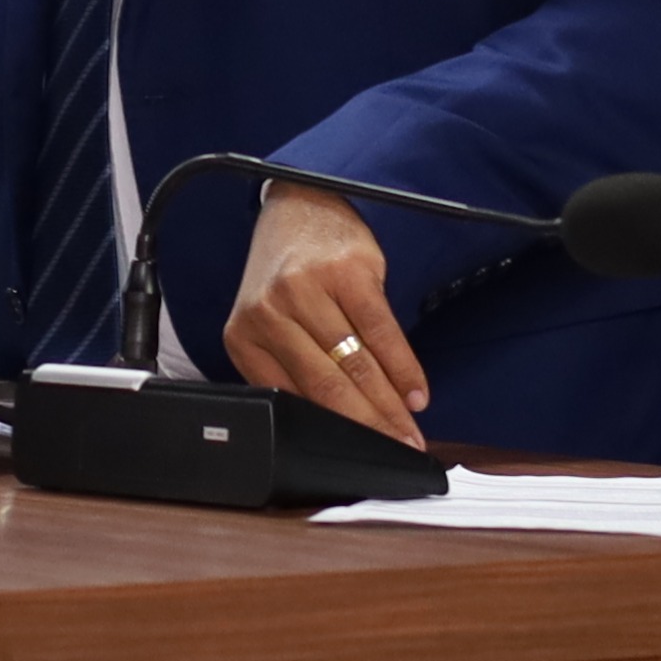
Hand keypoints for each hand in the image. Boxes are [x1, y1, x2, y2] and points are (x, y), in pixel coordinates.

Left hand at [218, 186, 428, 446]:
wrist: (303, 203)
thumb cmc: (288, 274)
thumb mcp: (270, 321)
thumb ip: (289, 367)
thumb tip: (337, 427)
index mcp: (243, 336)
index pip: (291, 398)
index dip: (331, 434)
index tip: (359, 458)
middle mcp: (270, 311)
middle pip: (327, 387)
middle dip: (368, 428)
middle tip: (398, 453)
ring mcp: (308, 289)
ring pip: (356, 365)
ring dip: (390, 406)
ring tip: (411, 432)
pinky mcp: (348, 272)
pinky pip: (381, 332)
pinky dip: (404, 369)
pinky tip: (417, 393)